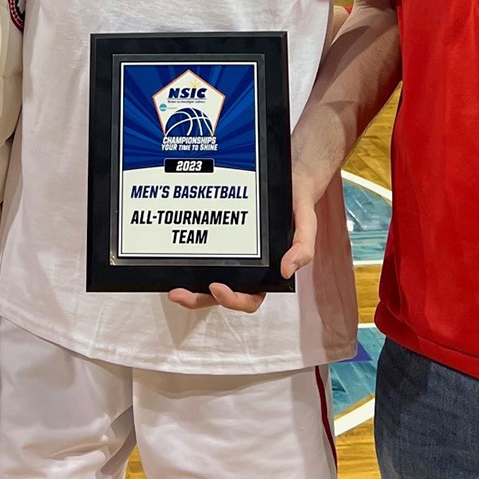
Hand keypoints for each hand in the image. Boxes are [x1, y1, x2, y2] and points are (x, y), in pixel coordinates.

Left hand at [166, 169, 319, 315]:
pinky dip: (187, 264)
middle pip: (220, 295)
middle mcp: (247, 270)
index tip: (217, 287)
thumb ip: (303, 247)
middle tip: (179, 294)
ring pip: (206, 282)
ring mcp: (230, 257)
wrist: (290, 179)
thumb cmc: (297, 205)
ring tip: (172, 288)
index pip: (249, 298)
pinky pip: (203, 257)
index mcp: (267, 273)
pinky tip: (173, 259)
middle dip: (198, 299)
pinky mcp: (218, 241)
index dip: (232, 299)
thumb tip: (287, 270)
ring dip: (189, 289)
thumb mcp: (307, 224)